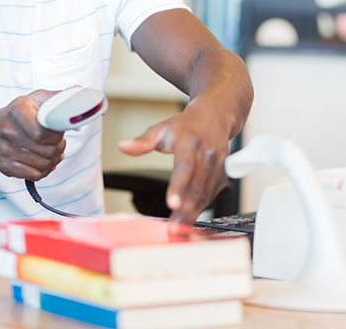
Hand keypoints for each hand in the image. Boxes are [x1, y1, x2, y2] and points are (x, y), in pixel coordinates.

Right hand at [0, 90, 66, 180]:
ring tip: (54, 151)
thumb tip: (77, 91)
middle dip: (59, 147)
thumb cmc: (14, 115)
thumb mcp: (32, 99)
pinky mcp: (6, 167)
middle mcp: (9, 132)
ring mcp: (6, 151)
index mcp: (17, 111)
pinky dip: (45, 171)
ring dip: (54, 159)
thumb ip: (55, 97)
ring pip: (44, 164)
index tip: (59, 132)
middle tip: (59, 142)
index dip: (58, 136)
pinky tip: (45, 162)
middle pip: (48, 150)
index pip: (43, 133)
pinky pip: (35, 175)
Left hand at [119, 102, 229, 224]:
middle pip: (196, 187)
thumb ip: (142, 142)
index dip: (179, 187)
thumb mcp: (161, 129)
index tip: (172, 203)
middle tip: (173, 228)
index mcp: (190, 143)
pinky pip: (211, 196)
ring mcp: (217, 166)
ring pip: (205, 195)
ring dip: (193, 213)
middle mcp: (207, 155)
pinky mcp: (222, 176)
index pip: (184, 167)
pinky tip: (189, 218)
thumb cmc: (186, 126)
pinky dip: (201, 208)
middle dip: (185, 210)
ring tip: (179, 228)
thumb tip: (123, 146)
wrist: (214, 117)